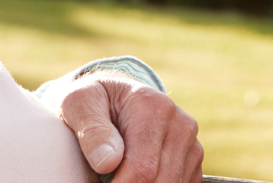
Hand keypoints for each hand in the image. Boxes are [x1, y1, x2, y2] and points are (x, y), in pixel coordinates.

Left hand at [58, 73, 203, 182]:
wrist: (114, 97)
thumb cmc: (93, 101)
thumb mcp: (79, 103)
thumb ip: (91, 130)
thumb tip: (108, 162)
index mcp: (154, 107)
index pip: (142, 168)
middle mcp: (180, 124)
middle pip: (159, 181)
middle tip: (106, 180)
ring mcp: (191, 143)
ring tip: (116, 175)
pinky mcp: (193, 160)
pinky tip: (134, 176)